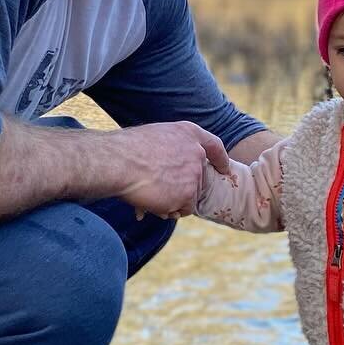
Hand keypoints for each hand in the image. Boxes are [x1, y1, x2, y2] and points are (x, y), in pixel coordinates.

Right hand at [113, 121, 229, 218]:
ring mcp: (195, 174)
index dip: (220, 159)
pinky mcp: (188, 194)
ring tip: (150, 197)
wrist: (119, 163)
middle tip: (162, 192)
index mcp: (188, 133)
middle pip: (199, 179)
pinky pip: (182, 209)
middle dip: (185, 189)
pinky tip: (153, 205)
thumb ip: (170, 149)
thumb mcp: (155, 137)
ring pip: (191, 196)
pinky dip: (169, 211)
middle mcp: (196, 153)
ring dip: (174, 201)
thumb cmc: (126, 149)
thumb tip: (172, 171)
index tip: (224, 170)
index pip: (214, 146)